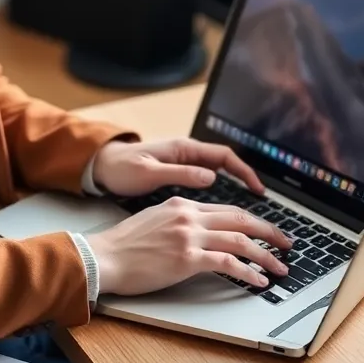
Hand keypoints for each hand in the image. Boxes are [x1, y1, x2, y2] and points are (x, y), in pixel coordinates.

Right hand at [88, 198, 291, 295]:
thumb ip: (179, 219)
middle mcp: (189, 216)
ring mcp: (189, 236)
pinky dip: (248, 273)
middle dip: (269, 233)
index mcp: (182, 203)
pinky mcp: (187, 259)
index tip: (265, 231)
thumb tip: (201, 230)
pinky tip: (258, 281)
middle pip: (240, 219)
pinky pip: (227, 263)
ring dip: (265, 256)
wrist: (104, 257)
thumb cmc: (123, 245)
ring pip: (240, 240)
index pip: (227, 209)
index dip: (252, 221)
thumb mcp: (154, 219)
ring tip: (279, 268)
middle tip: (286, 244)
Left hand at [91, 138, 264, 196]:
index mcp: (184, 149)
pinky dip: (219, 194)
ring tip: (250, 210)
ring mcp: (183, 164)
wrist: (100, 166)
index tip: (258, 188)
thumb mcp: (149, 172)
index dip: (244, 170)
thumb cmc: (122, 168)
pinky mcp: (178, 176)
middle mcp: (187, 154)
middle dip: (247, 181)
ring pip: (219, 175)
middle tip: (262, 201)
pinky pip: (206, 182)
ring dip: (236, 189)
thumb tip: (212, 177)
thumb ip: (180, 173)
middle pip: (227, 166)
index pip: (225, 156)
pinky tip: (224, 213)